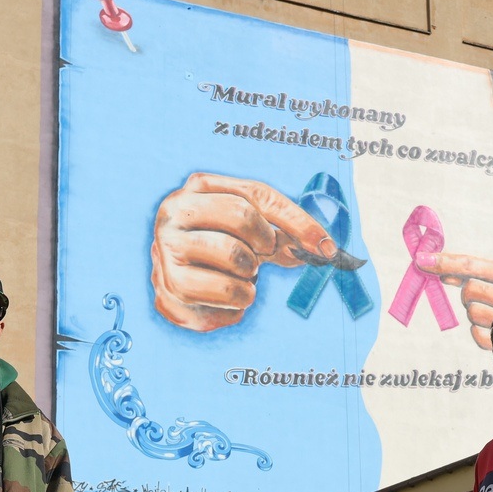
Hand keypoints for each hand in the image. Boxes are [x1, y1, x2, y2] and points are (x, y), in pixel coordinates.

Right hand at [150, 172, 338, 331]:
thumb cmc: (217, 244)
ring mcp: (167, 249)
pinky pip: (225, 297)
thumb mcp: (249, 228)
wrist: (172, 275)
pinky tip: (226, 299)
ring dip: (250, 280)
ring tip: (238, 278)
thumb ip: (283, 232)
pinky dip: (238, 304)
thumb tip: (323, 248)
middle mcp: (176, 211)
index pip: (257, 195)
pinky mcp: (168, 287)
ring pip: (235, 261)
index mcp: (199, 187)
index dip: (296, 220)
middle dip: (264, 245)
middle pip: (242, 218)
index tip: (325, 246)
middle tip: (259, 259)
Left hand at [417, 252, 492, 349]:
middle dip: (468, 295)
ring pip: (471, 313)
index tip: (421, 259)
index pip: (472, 264)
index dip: (445, 262)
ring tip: (491, 316)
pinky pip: (476, 335)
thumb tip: (439, 273)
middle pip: (470, 289)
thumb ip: (472, 275)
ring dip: (474, 315)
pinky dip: (479, 333)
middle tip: (480, 299)